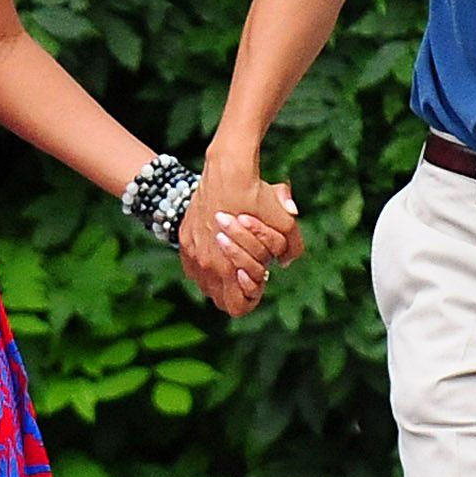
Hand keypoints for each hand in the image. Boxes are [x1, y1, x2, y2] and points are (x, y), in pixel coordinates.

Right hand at [178, 163, 301, 316]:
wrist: (227, 169)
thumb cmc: (256, 196)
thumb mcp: (284, 223)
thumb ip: (291, 248)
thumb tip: (284, 263)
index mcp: (226, 267)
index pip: (237, 307)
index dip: (252, 297)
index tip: (261, 278)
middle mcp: (204, 264)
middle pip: (221, 299)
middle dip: (238, 288)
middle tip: (251, 267)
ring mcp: (191, 252)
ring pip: (206, 283)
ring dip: (222, 277)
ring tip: (236, 255)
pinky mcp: (184, 238)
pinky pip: (195, 265)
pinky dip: (208, 263)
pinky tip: (220, 247)